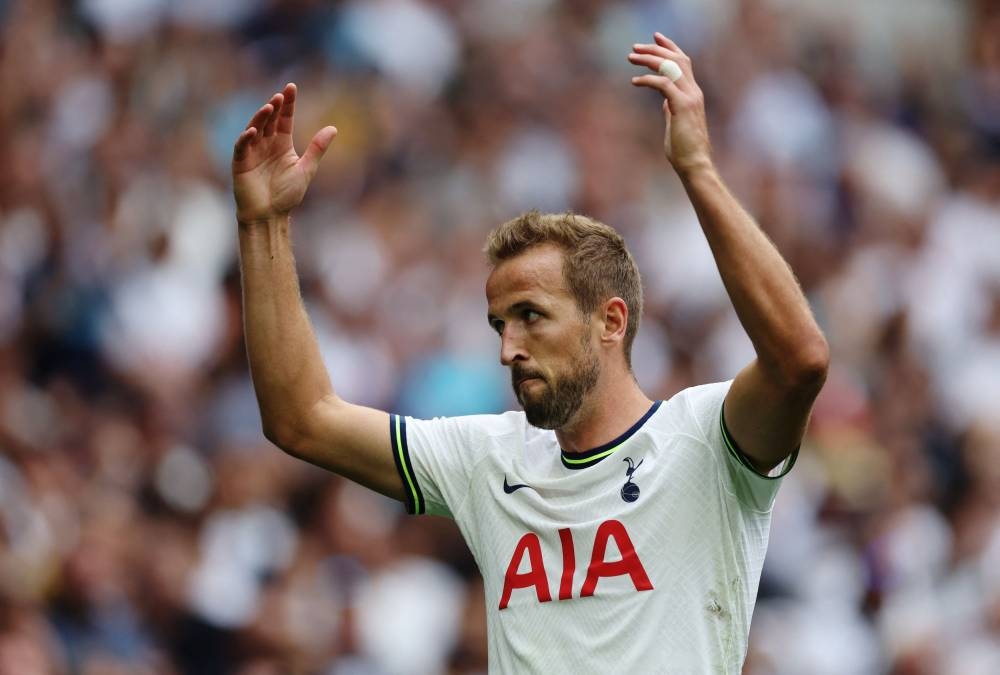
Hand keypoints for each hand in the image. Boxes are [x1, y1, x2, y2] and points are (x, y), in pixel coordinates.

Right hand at [232, 83, 337, 223]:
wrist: (269, 216)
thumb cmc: (286, 195)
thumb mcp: (305, 169)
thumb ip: (317, 149)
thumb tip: (333, 128)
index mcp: (282, 144)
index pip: (284, 119)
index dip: (288, 104)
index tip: (291, 88)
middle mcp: (266, 144)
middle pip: (269, 120)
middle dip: (275, 107)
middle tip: (281, 95)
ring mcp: (252, 152)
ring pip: (255, 128)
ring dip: (261, 117)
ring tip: (270, 106)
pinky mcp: (240, 162)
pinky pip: (242, 146)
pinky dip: (246, 138)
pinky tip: (253, 130)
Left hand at [628, 34, 712, 176]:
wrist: (694, 164)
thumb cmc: (684, 150)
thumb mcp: (676, 124)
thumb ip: (672, 109)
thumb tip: (665, 102)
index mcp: (693, 94)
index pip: (683, 63)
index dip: (670, 48)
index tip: (655, 38)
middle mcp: (694, 92)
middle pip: (677, 59)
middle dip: (656, 48)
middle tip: (635, 47)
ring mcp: (690, 98)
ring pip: (670, 67)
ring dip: (649, 59)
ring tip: (631, 57)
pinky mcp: (682, 107)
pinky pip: (663, 84)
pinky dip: (648, 79)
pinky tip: (635, 81)